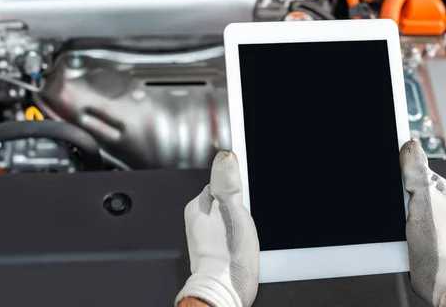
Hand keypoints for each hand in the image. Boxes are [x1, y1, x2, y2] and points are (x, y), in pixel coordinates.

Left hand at [176, 151, 259, 306]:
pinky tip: (245, 244)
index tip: (247, 196)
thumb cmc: (227, 254)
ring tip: (246, 234)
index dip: (239, 187)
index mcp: (198, 205)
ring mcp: (206, 236)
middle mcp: (198, 220)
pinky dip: (241, 237)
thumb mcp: (231, 208)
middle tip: (247, 219)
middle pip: (227, 200)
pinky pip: (231, 234)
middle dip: (241, 206)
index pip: (221, 183)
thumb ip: (226, 181)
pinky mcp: (217, 251)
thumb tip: (225, 155)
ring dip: (242, 223)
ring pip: (230, 218)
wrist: (225, 290)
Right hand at [401, 140, 445, 306]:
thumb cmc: (441, 242)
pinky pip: (393, 225)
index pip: (414, 167)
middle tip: (395, 204)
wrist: (442, 278)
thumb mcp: (426, 198)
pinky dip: (388, 228)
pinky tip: (390, 232)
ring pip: (395, 206)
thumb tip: (410, 145)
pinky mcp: (413, 236)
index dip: (398, 167)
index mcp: (441, 188)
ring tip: (395, 222)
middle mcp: (433, 203)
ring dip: (388, 213)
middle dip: (391, 193)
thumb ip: (417, 171)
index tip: (388, 171)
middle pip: (402, 186)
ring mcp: (423, 220)